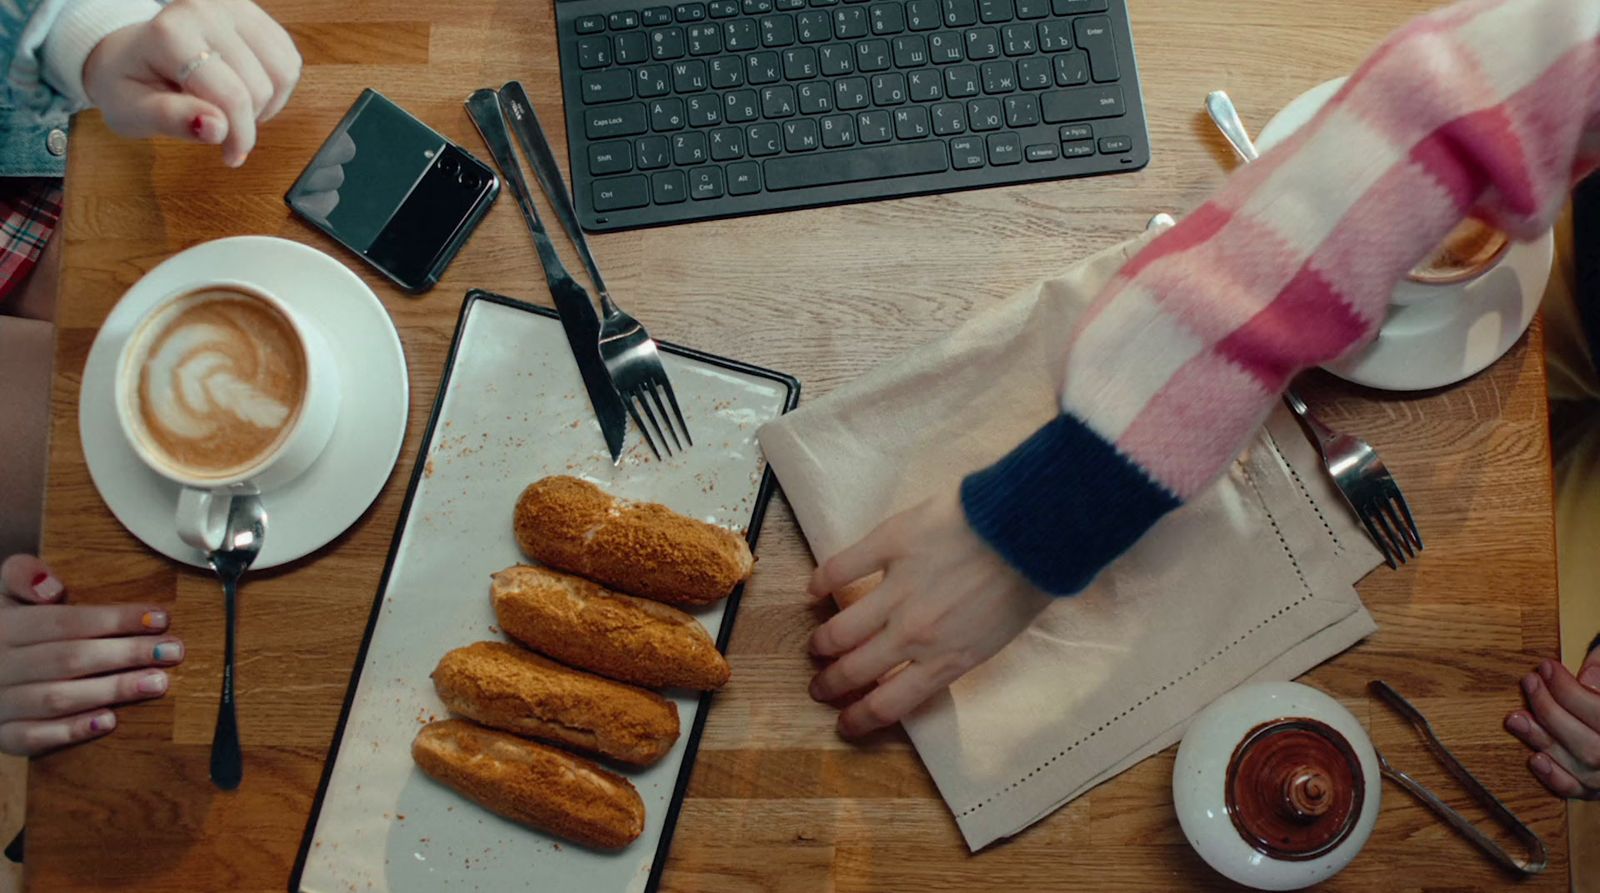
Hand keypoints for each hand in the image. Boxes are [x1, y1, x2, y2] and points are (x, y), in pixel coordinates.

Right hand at [0, 555, 183, 755]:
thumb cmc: (7, 630)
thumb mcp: (6, 596)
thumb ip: (24, 576)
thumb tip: (51, 587)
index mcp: (4, 627)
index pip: (63, 622)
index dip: (114, 620)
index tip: (161, 618)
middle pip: (68, 659)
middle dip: (126, 654)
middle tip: (172, 651)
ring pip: (56, 698)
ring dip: (111, 691)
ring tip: (157, 682)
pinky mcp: (0, 735)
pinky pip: (31, 737)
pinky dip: (70, 731)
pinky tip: (109, 720)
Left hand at [82, 0, 301, 166]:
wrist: (128, 53)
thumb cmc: (128, 85)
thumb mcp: (132, 112)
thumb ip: (171, 119)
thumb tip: (216, 128)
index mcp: (171, 33)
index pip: (232, 95)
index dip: (240, 136)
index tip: (231, 156)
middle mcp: (205, 9)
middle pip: (260, 87)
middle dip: (247, 121)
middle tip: (223, 130)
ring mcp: (233, 7)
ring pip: (283, 73)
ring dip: (267, 103)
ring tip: (235, 111)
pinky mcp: (253, 13)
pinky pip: (289, 60)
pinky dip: (275, 87)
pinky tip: (247, 91)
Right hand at [807, 490, 1050, 737]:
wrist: (1033, 530)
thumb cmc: (1027, 581)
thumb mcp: (997, 638)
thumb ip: (957, 654)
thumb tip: (931, 662)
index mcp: (946, 660)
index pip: (888, 705)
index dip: (859, 719)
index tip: (844, 723)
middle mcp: (914, 634)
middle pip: (855, 671)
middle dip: (831, 685)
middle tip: (820, 686)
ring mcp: (897, 590)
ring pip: (840, 629)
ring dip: (822, 643)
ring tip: (816, 645)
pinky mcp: (889, 545)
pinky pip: (841, 569)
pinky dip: (821, 582)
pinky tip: (814, 589)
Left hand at [1504, 650, 1599, 798]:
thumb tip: (1587, 676)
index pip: (1598, 711)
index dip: (1569, 690)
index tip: (1546, 667)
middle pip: (1587, 743)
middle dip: (1551, 709)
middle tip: (1530, 682)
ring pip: (1577, 765)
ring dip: (1542, 740)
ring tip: (1516, 717)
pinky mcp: (1594, 789)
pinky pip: (1574, 789)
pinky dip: (1553, 776)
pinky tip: (1534, 758)